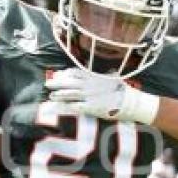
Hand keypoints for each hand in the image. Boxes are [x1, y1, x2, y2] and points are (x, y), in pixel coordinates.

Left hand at [45, 68, 159, 123]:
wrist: (129, 101)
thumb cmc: (123, 90)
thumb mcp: (115, 78)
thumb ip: (109, 74)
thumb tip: (111, 70)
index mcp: (94, 76)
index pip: (76, 73)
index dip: (65, 74)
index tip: (58, 74)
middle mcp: (89, 85)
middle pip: (69, 83)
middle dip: (57, 83)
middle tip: (47, 84)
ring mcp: (89, 96)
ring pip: (70, 94)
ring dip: (59, 95)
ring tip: (51, 96)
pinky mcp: (91, 107)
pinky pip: (75, 107)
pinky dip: (66, 107)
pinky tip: (60, 107)